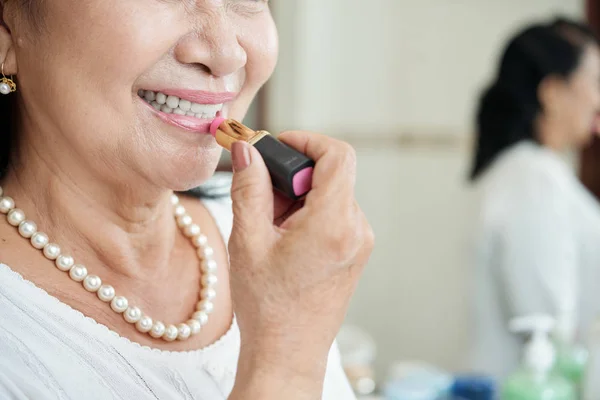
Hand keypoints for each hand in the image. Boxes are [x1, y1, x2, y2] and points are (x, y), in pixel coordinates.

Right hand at [227, 132, 373, 396]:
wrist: (288, 353)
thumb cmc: (268, 307)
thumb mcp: (248, 241)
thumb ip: (249, 189)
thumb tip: (249, 151)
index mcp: (333, 224)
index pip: (338, 155)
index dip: (308, 140)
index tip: (280, 145)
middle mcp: (356, 230)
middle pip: (333, 174)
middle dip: (295, 175)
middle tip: (263, 197)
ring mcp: (360, 243)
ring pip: (333, 194)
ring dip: (301, 196)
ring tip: (271, 227)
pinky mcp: (356, 252)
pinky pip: (336, 214)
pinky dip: (310, 213)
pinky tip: (286, 239)